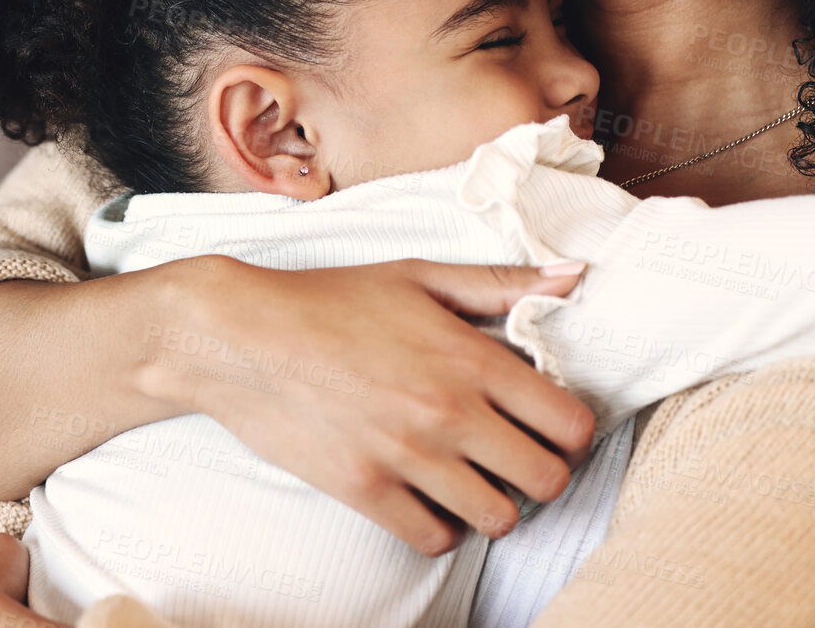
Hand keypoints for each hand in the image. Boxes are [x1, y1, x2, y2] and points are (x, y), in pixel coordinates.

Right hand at [146, 255, 593, 556]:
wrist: (241, 336)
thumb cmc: (328, 300)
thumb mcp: (417, 275)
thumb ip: (499, 282)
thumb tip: (574, 277)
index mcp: (469, 356)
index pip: (569, 422)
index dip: (573, 431)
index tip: (552, 426)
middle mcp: (448, 411)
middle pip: (546, 479)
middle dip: (544, 472)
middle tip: (518, 457)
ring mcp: (407, 456)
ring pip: (499, 518)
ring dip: (496, 503)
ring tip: (475, 479)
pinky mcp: (366, 489)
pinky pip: (435, 538)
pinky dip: (441, 527)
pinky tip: (429, 497)